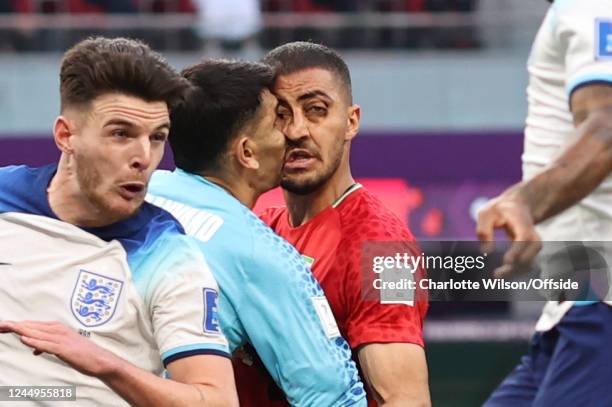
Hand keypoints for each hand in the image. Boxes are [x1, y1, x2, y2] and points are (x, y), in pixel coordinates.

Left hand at [0, 320, 116, 376]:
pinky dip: (35, 341)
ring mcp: (62, 339)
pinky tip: (25, 339)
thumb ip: (47, 346)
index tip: (3, 325)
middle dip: (14, 326)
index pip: (33, 325)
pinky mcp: (65, 349)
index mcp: (58, 328)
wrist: (100, 360)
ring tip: (6, 327)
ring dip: (20, 330)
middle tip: (0, 325)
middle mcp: (59, 330)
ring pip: (37, 333)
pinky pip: (47, 344)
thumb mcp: (62, 348)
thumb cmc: (82, 354)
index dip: (17, 325)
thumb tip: (34, 348)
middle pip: (32, 327)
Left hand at [476, 191, 541, 277]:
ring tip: (497, 276)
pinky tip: (503, 275)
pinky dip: (516, 271)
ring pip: (530, 262)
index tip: (507, 261)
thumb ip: (484, 229)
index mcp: (521, 222)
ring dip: (515, 272)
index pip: (524, 237)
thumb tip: (486, 251)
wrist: (516, 205)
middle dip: (516, 266)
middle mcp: (532, 234)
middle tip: (497, 274)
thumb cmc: (498, 210)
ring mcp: (533, 244)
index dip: (518, 250)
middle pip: (530, 253)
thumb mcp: (486, 213)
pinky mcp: (530, 252)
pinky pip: (526, 264)